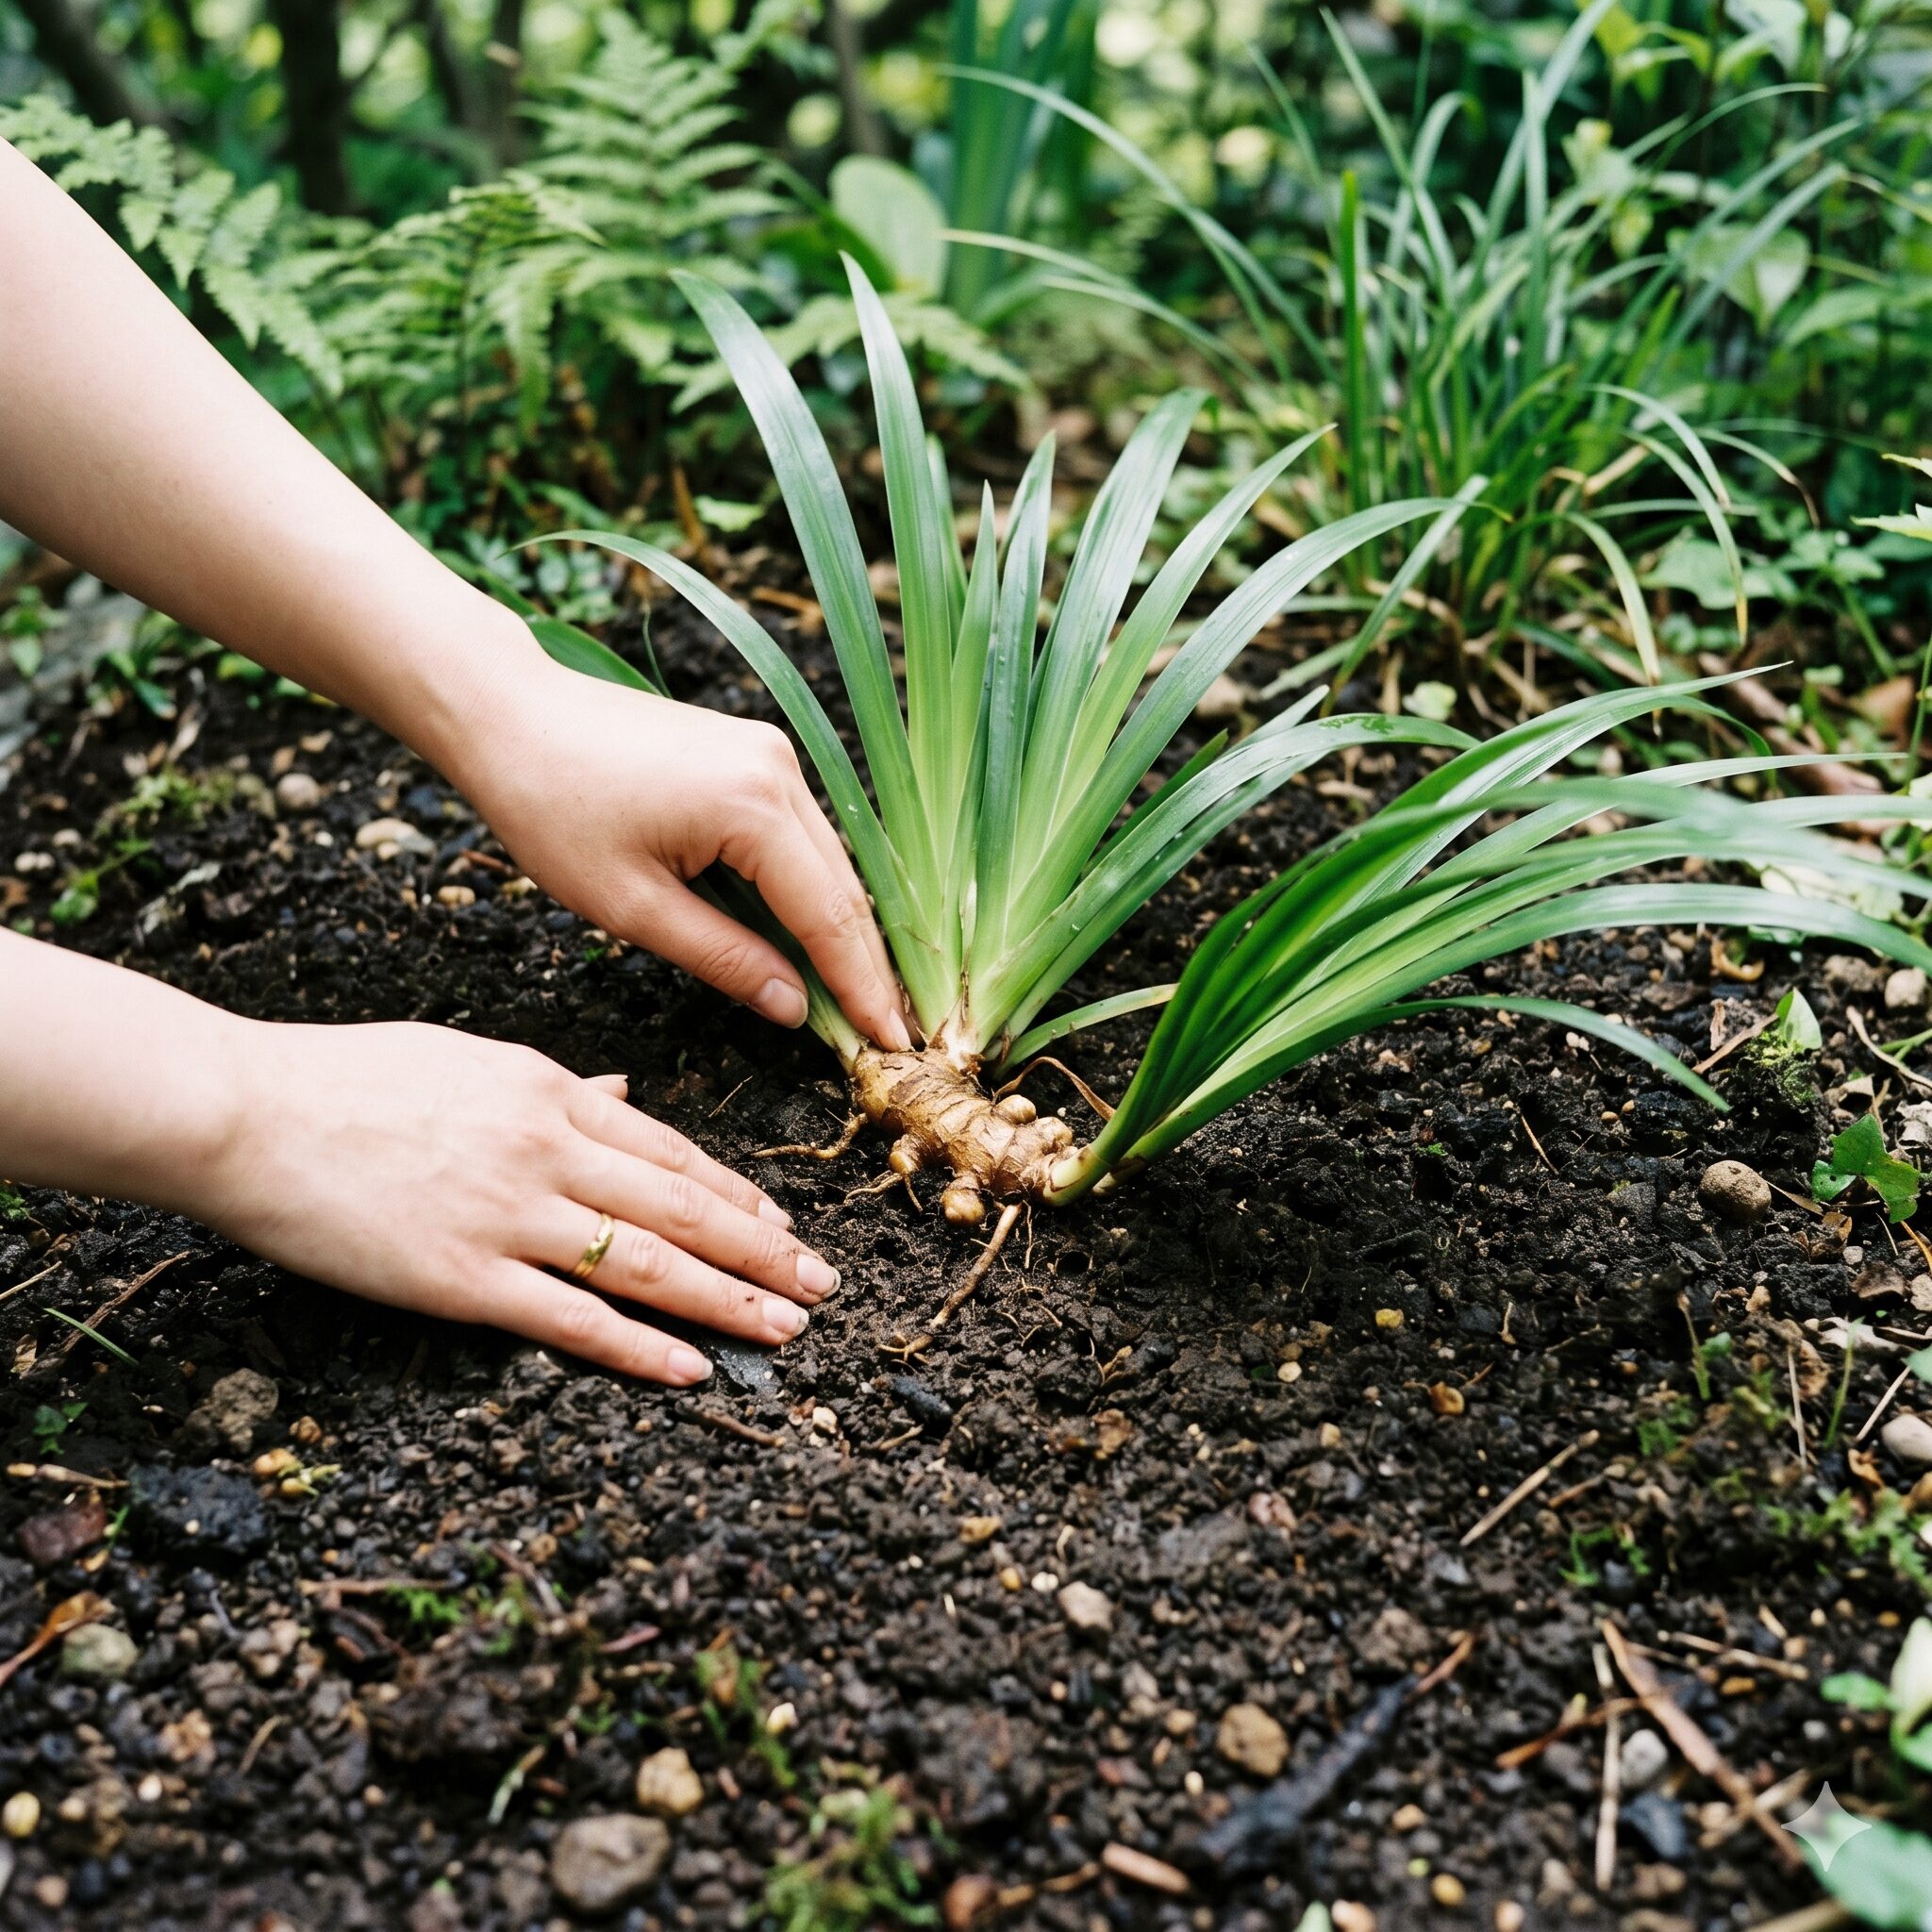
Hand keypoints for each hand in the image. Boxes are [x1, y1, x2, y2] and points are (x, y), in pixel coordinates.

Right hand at [195, 1019, 839, 1383]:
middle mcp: (546, 1147)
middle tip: (823, 1285)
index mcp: (548, 1088)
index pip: (671, 1148)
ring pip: (647, 1262)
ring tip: (787, 1329)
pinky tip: (690, 1369)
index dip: (738, 1193)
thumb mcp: (466, 1060)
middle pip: (683, 1205)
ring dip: (728, 1301)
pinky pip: (570, 1318)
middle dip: (763, 1251)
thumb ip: (553, 1083)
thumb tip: (623, 1089)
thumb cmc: (346, 1080)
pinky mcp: (461, 1278)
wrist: (243, 1110)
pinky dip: (638, 1346)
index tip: (783, 1225)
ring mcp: (508, 1214)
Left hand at [450, 636, 910, 1048]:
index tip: (889, 1040)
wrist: (510, 715)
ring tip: (856, 998)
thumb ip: (724, 959)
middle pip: (844, 887)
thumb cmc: (552, 809)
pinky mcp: (753, 754)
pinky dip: (808, 889)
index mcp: (752, 806)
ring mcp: (770, 754)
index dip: (861, 986)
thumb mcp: (632, 907)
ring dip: (840, 929)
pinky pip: (800, 835)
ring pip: (828, 861)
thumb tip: (792, 1009)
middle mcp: (778, 770)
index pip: (829, 915)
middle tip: (887, 1032)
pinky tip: (808, 937)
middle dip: (865, 964)